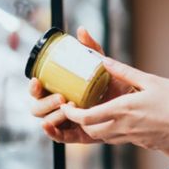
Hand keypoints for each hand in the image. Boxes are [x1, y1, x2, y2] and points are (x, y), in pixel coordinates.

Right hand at [29, 27, 130, 143]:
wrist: (134, 104)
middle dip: (44, 102)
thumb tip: (81, 31)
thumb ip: (92, 50)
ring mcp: (67, 122)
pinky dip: (52, 132)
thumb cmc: (115, 84)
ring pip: (47, 121)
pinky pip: (60, 137)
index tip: (37, 80)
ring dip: (52, 115)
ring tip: (67, 108)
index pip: (39, 90)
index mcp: (60, 90)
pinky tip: (49, 126)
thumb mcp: (102, 66)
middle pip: (38, 107)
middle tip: (61, 97)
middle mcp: (59, 107)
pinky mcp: (77, 135)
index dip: (34, 87)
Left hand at [60, 57, 168, 151]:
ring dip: (97, 128)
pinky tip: (123, 120)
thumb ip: (124, 72)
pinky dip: (115, 132)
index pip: (86, 118)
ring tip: (98, 114)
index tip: (67, 106)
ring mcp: (133, 138)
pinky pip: (122, 140)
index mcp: (122, 110)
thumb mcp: (150, 81)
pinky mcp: (143, 143)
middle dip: (81, 123)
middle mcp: (124, 128)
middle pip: (92, 131)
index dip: (71, 114)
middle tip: (79, 110)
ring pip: (105, 138)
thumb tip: (104, 61)